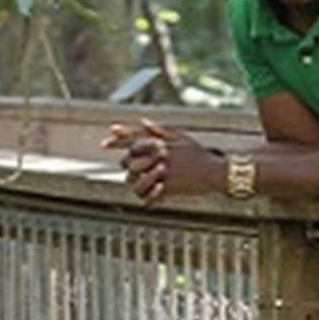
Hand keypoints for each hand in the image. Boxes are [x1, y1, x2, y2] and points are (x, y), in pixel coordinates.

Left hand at [104, 119, 223, 204]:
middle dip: (127, 164)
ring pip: (135, 180)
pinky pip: (147, 195)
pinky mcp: (167, 187)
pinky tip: (150, 196)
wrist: (214, 171)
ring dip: (135, 182)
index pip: (133, 140)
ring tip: (140, 182)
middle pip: (130, 161)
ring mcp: (162, 172)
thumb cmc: (197, 153)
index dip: (116, 141)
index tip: (104, 143)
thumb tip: (143, 121)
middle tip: (129, 167)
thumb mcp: (180, 137)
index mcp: (161, 142)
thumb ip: (160, 130)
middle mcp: (159, 156)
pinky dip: (147, 198)